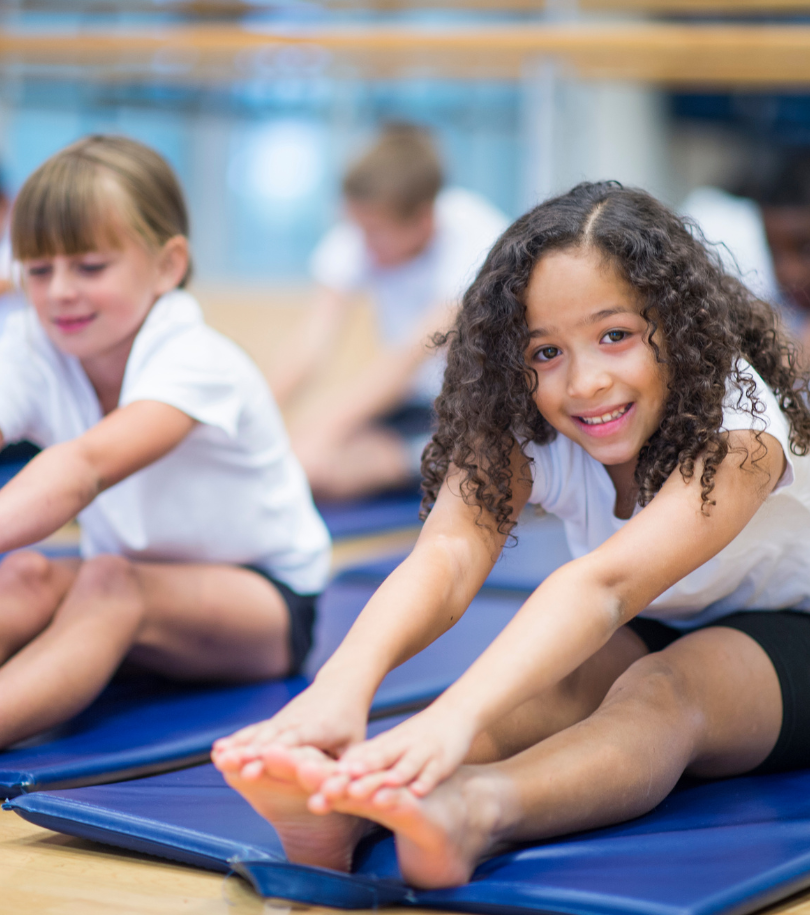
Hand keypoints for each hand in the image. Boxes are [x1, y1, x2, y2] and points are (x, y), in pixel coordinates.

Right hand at [211, 680, 368, 777]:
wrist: (340, 685)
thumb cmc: (350, 722)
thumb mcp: (355, 745)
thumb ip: (348, 769)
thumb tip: (341, 792)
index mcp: (318, 728)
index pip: (293, 742)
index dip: (274, 754)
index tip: (254, 766)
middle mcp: (296, 722)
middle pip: (270, 739)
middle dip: (250, 752)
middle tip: (228, 764)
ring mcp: (283, 720)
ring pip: (259, 734)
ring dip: (238, 746)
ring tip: (219, 759)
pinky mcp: (276, 722)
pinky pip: (255, 731)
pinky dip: (238, 740)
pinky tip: (219, 750)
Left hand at [313, 706, 475, 807]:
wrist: (454, 713)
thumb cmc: (417, 736)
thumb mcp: (390, 745)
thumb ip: (366, 758)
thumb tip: (332, 775)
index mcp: (383, 745)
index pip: (356, 759)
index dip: (336, 773)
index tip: (313, 783)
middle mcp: (398, 747)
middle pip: (375, 762)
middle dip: (355, 777)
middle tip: (332, 789)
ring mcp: (420, 752)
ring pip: (402, 766)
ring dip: (388, 780)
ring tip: (374, 796)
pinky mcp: (442, 760)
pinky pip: (433, 772)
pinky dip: (425, 781)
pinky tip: (417, 792)